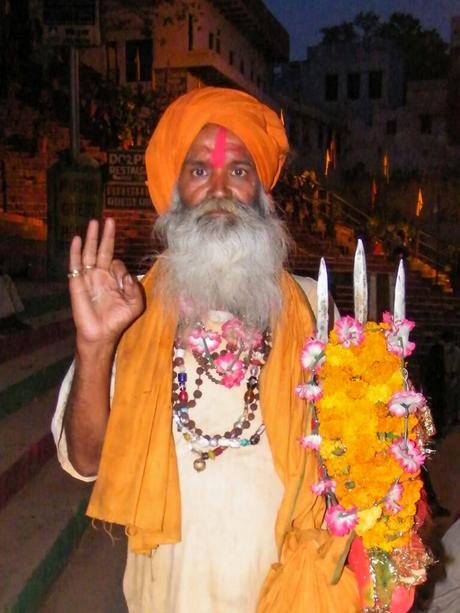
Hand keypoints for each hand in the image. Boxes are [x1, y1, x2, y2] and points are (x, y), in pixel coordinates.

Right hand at [68, 218, 144, 349]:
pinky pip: (75, 264)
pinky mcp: (77, 282)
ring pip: (89, 252)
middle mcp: (100, 275)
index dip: (121, 267)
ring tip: (94, 222)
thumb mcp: (135, 305)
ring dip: (91, 237)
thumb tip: (126, 274)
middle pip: (102, 250)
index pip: (117, 262)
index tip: (123, 281)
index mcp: (114, 279)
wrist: (101, 334)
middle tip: (109, 219)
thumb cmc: (118, 320)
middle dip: (106, 235)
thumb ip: (135, 288)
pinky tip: (78, 238)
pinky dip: (76, 250)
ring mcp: (88, 277)